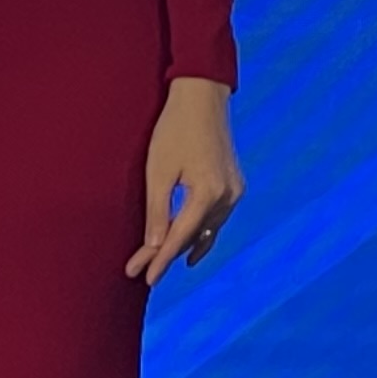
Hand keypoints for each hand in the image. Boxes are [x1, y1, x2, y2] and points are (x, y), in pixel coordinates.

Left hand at [131, 75, 244, 279]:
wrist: (201, 99)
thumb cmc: (172, 130)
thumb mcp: (157, 171)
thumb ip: (158, 210)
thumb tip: (154, 247)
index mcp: (208, 193)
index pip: (179, 237)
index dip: (160, 260)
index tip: (143, 278)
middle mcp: (228, 196)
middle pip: (193, 236)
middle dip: (166, 255)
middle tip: (141, 273)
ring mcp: (235, 191)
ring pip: (208, 230)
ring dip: (184, 246)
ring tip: (160, 265)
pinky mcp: (234, 186)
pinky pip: (216, 218)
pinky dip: (200, 233)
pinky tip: (190, 248)